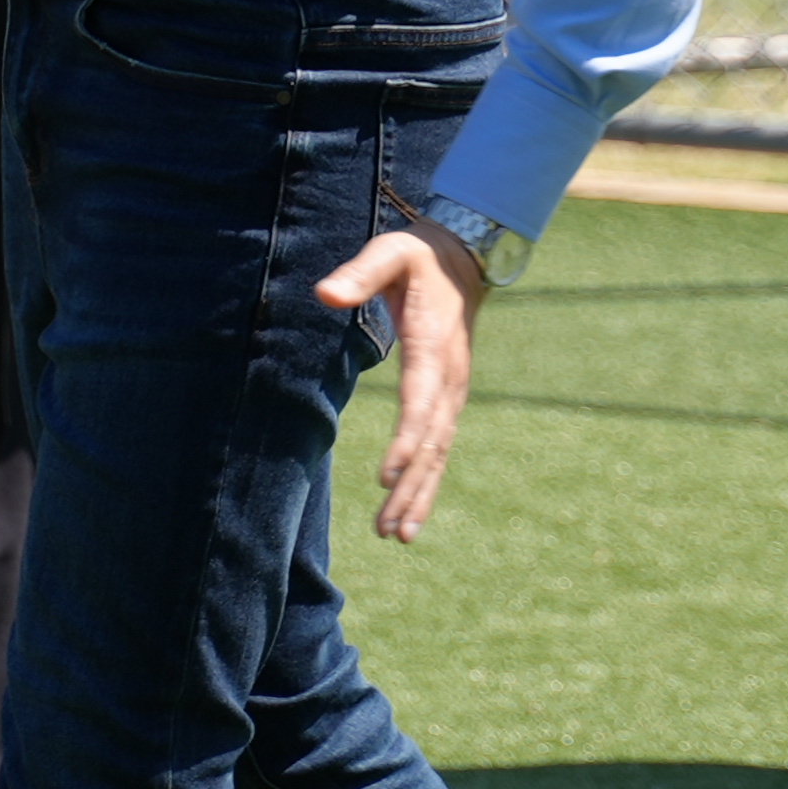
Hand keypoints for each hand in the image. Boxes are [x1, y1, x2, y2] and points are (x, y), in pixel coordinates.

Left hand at [314, 218, 484, 541]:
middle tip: (388, 529)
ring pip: (438, 452)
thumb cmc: (417, 256)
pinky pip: (439, 446)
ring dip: (419, 494)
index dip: (405, 442)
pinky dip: (427, 480)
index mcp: (434, 348)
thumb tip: (324, 294)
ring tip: (397, 536)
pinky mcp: (448, 398)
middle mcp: (450, 378)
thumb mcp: (390, 252)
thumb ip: (360, 274)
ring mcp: (453, 391)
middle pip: (431, 442)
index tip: (385, 477)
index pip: (420, 403)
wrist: (463, 258)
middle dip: (411, 487)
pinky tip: (411, 512)